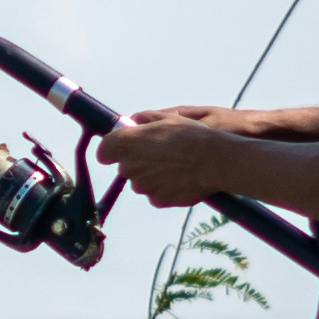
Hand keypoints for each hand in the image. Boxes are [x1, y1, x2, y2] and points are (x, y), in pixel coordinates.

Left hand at [98, 109, 240, 204]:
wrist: (213, 160)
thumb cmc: (190, 135)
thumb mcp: (167, 118)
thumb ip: (144, 119)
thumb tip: (134, 122)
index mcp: (126, 143)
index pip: (104, 151)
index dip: (113, 148)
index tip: (125, 145)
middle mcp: (130, 167)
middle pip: (126, 166)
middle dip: (137, 161)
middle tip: (159, 152)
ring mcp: (143, 186)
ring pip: (141, 181)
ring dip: (151, 175)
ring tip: (174, 165)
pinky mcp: (158, 200)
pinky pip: (155, 194)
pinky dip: (164, 188)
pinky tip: (179, 178)